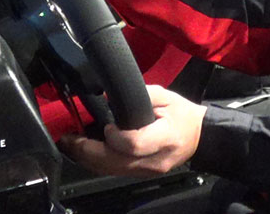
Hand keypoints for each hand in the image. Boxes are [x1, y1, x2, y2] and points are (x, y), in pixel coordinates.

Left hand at [58, 85, 206, 177]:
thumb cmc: (183, 115)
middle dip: (87, 149)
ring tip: (70, 143)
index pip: (134, 144)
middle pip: (114, 162)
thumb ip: (140, 95)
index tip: (106, 124)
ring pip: (110, 170)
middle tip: (69, 137)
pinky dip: (96, 162)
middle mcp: (155, 160)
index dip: (114, 136)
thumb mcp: (167, 96)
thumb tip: (109, 97)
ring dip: (86, 158)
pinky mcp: (140, 174)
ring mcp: (147, 171)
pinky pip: (113, 171)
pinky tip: (85, 151)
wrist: (200, 137)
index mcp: (165, 138)